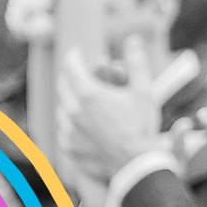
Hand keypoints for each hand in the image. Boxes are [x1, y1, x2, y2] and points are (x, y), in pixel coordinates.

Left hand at [57, 46, 167, 192]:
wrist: (134, 166)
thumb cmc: (141, 128)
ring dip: (69, 100)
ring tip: (79, 98)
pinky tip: (79, 122)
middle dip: (69, 76)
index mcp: (88, 94)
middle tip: (77, 73)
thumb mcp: (144, 92)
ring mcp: (67, 131)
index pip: (71, 67)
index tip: (76, 52)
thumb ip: (136, 63)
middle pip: (62, 86)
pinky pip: (63, 130)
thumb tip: (132, 40)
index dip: (74, 56)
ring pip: (62, 108)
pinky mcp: (67, 147)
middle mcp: (72, 111)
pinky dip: (70, 122)